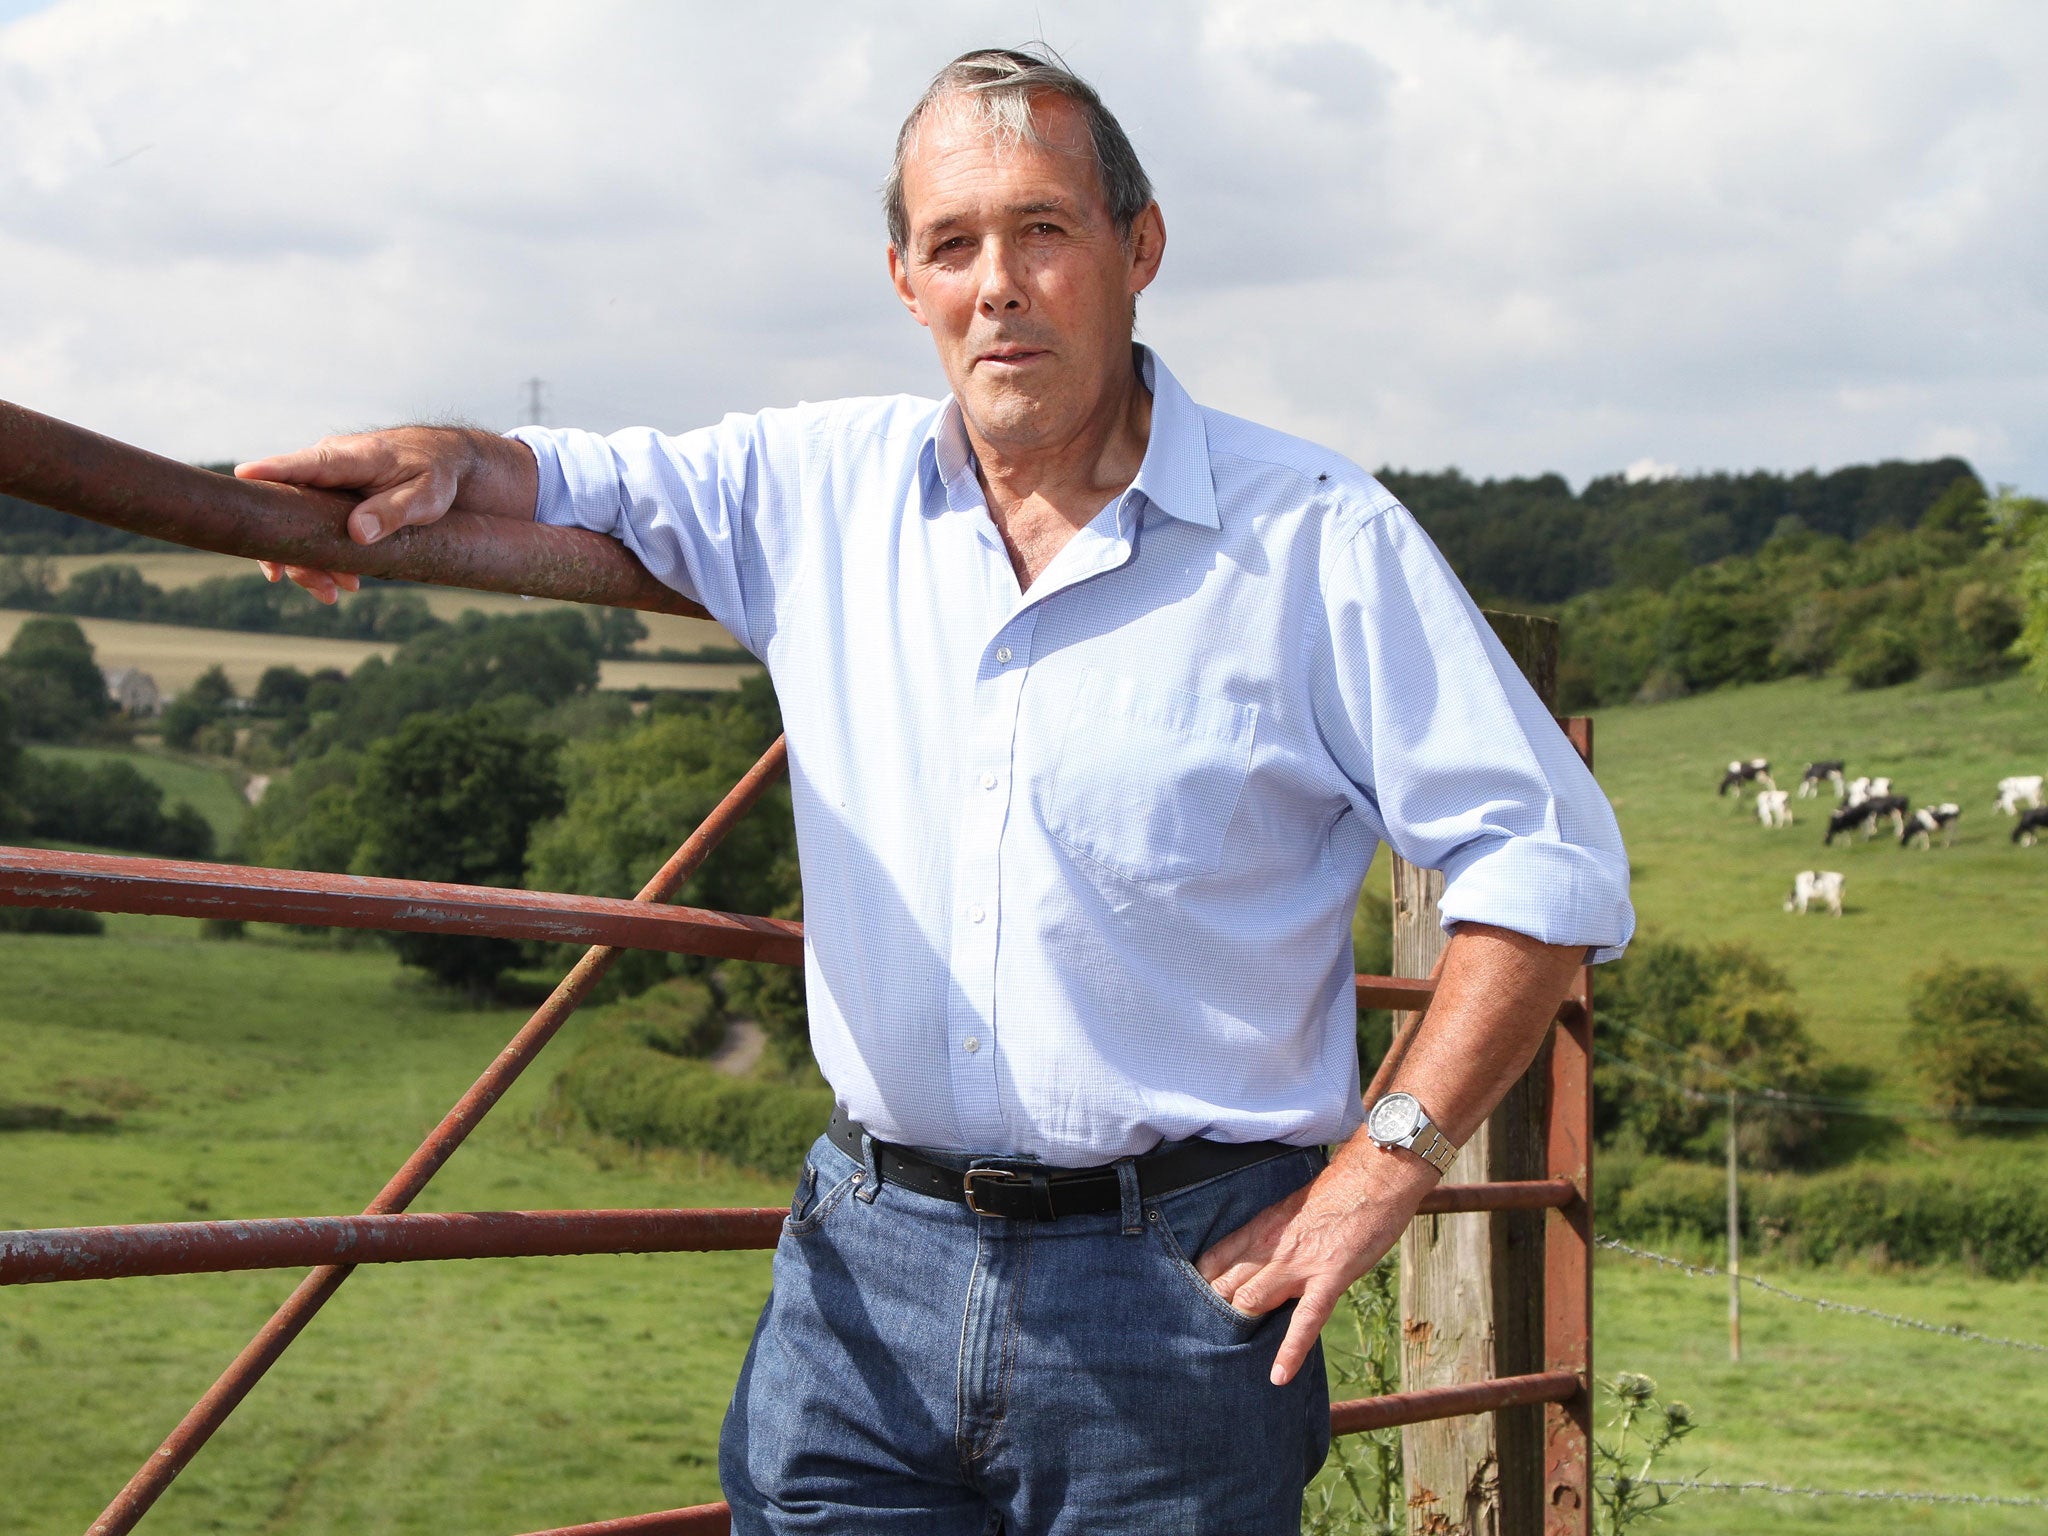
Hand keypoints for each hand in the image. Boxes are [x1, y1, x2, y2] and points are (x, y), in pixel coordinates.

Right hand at [234, 428, 471, 602]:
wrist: (440, 463)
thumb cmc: (434, 474)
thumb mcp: (426, 495)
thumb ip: (392, 511)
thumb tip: (356, 533)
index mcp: (349, 458)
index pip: (303, 464)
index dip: (271, 471)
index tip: (242, 478)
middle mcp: (325, 467)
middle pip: (288, 507)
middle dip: (293, 551)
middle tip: (319, 587)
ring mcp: (321, 484)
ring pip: (295, 525)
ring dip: (309, 563)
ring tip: (334, 594)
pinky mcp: (324, 500)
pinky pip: (308, 530)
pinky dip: (320, 559)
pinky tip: (340, 583)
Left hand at [1197, 1142, 1438, 1385]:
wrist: (1376, 1175)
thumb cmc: (1341, 1190)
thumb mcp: (1293, 1207)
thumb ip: (1276, 1234)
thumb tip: (1267, 1257)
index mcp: (1261, 1227)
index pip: (1215, 1260)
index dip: (1202, 1285)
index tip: (1193, 1303)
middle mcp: (1271, 1246)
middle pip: (1226, 1286)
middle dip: (1213, 1312)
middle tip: (1207, 1337)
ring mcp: (1298, 1264)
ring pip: (1252, 1302)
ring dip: (1241, 1328)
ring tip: (1231, 1356)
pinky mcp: (1329, 1277)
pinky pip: (1305, 1320)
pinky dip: (1290, 1350)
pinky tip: (1279, 1375)